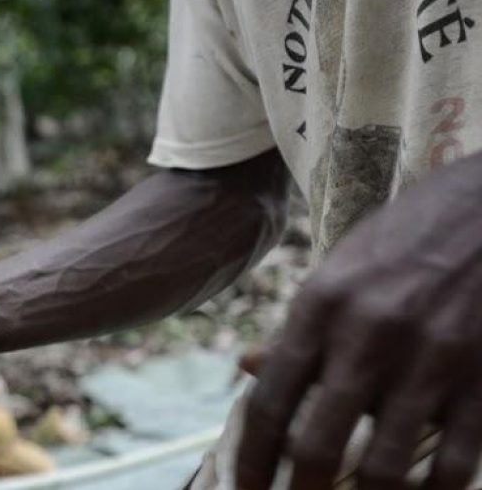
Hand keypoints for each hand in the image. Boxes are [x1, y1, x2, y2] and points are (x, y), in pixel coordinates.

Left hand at [236, 157, 481, 489]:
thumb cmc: (406, 239)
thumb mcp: (339, 271)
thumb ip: (299, 327)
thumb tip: (249, 369)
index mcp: (321, 306)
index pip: (270, 402)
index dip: (251, 459)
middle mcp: (367, 336)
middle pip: (316, 444)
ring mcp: (430, 360)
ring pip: (383, 465)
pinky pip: (454, 462)